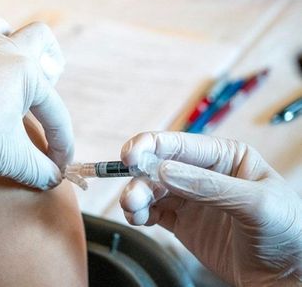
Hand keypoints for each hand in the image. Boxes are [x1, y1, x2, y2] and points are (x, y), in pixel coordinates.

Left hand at [0, 13, 73, 189]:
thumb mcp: (12, 159)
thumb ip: (39, 169)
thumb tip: (54, 179)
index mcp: (26, 72)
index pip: (53, 110)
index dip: (61, 141)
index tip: (59, 166)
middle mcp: (0, 51)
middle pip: (39, 36)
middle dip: (49, 58)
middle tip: (46, 85)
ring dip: (2, 37)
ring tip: (5, 59)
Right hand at [120, 131, 301, 285]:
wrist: (288, 278)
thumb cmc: (288, 233)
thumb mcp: (256, 204)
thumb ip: (209, 186)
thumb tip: (164, 170)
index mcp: (226, 157)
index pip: (181, 144)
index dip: (151, 146)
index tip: (131, 157)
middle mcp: (204, 173)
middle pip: (158, 166)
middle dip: (140, 179)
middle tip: (132, 197)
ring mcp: (192, 198)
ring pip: (151, 189)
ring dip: (136, 197)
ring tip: (134, 210)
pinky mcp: (183, 223)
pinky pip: (152, 212)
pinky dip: (139, 213)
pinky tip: (140, 219)